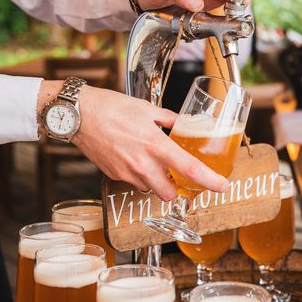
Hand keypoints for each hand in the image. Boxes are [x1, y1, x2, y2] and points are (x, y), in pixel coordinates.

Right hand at [68, 86, 228, 200]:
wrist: (79, 114)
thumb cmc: (111, 107)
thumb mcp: (147, 109)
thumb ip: (169, 120)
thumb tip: (183, 123)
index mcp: (156, 144)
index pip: (190, 169)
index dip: (210, 181)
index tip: (222, 186)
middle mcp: (143, 163)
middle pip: (170, 194)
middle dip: (177, 189)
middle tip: (177, 176)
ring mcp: (127, 172)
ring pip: (150, 190)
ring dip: (157, 182)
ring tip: (152, 163)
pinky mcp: (113, 175)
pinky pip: (133, 182)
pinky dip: (139, 176)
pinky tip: (133, 158)